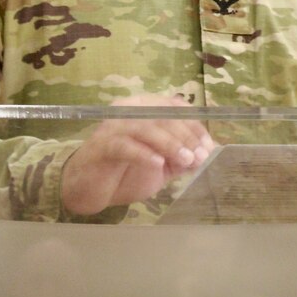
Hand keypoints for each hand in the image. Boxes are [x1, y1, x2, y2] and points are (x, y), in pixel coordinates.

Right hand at [61, 95, 214, 215]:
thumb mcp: (161, 165)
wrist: (88, 188)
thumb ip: (181, 157)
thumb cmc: (125, 173)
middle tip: (199, 156)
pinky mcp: (102, 146)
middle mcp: (128, 111)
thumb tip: (206, 152)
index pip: (174, 107)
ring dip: (170, 144)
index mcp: (143, 109)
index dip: (194, 126)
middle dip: (186, 136)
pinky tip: (158, 164)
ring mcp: (113, 127)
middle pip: (163, 115)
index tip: (208, 147)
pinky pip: (125, 146)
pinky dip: (144, 154)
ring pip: (146, 127)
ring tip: (186, 161)